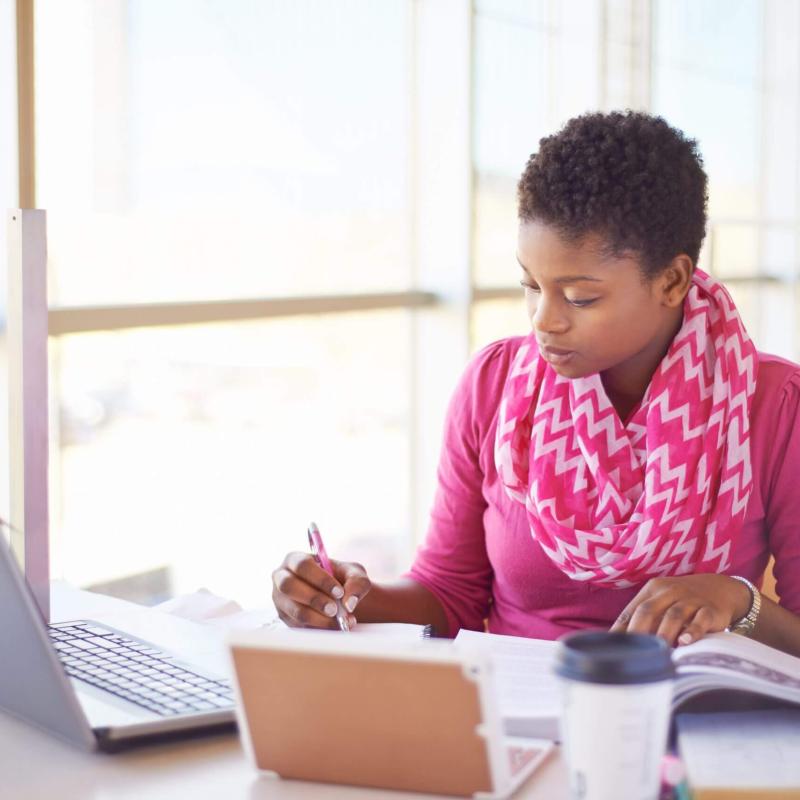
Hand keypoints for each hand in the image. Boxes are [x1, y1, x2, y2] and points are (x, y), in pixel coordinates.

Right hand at [271, 551, 371, 629]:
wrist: (339, 598)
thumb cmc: (343, 579)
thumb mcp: (355, 574)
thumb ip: (356, 582)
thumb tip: (348, 603)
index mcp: (295, 559)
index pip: (302, 565)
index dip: (320, 579)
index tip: (339, 592)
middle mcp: (282, 577)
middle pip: (289, 586)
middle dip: (314, 599)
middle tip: (334, 609)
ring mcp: (280, 599)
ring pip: (294, 609)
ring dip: (317, 617)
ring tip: (338, 621)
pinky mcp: (285, 618)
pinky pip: (298, 625)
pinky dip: (318, 628)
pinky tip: (334, 627)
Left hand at [609, 574, 751, 646]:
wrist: (720, 589)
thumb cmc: (681, 601)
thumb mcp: (661, 602)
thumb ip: (642, 617)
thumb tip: (617, 640)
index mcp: (653, 589)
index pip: (633, 609)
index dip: (622, 627)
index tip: (614, 647)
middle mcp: (670, 592)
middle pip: (649, 610)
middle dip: (639, 630)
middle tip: (633, 652)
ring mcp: (691, 600)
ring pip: (674, 615)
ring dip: (664, 633)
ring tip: (658, 651)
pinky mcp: (710, 610)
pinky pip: (701, 620)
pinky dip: (693, 631)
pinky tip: (685, 642)